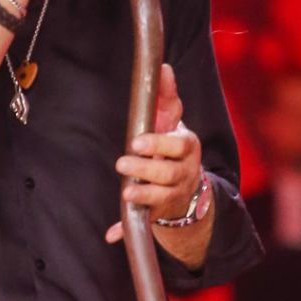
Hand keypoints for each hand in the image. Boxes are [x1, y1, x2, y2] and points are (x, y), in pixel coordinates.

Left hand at [105, 63, 202, 242]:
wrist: (189, 187)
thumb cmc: (175, 146)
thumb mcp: (174, 120)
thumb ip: (167, 95)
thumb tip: (163, 66)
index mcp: (187, 150)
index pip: (178, 146)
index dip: (160, 144)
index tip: (138, 141)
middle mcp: (183, 174)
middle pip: (168, 174)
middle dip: (147, 169)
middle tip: (123, 163)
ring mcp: (171, 196)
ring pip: (160, 198)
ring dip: (143, 196)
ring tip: (126, 192)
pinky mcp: (157, 214)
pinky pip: (142, 225)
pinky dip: (125, 230)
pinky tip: (111, 234)